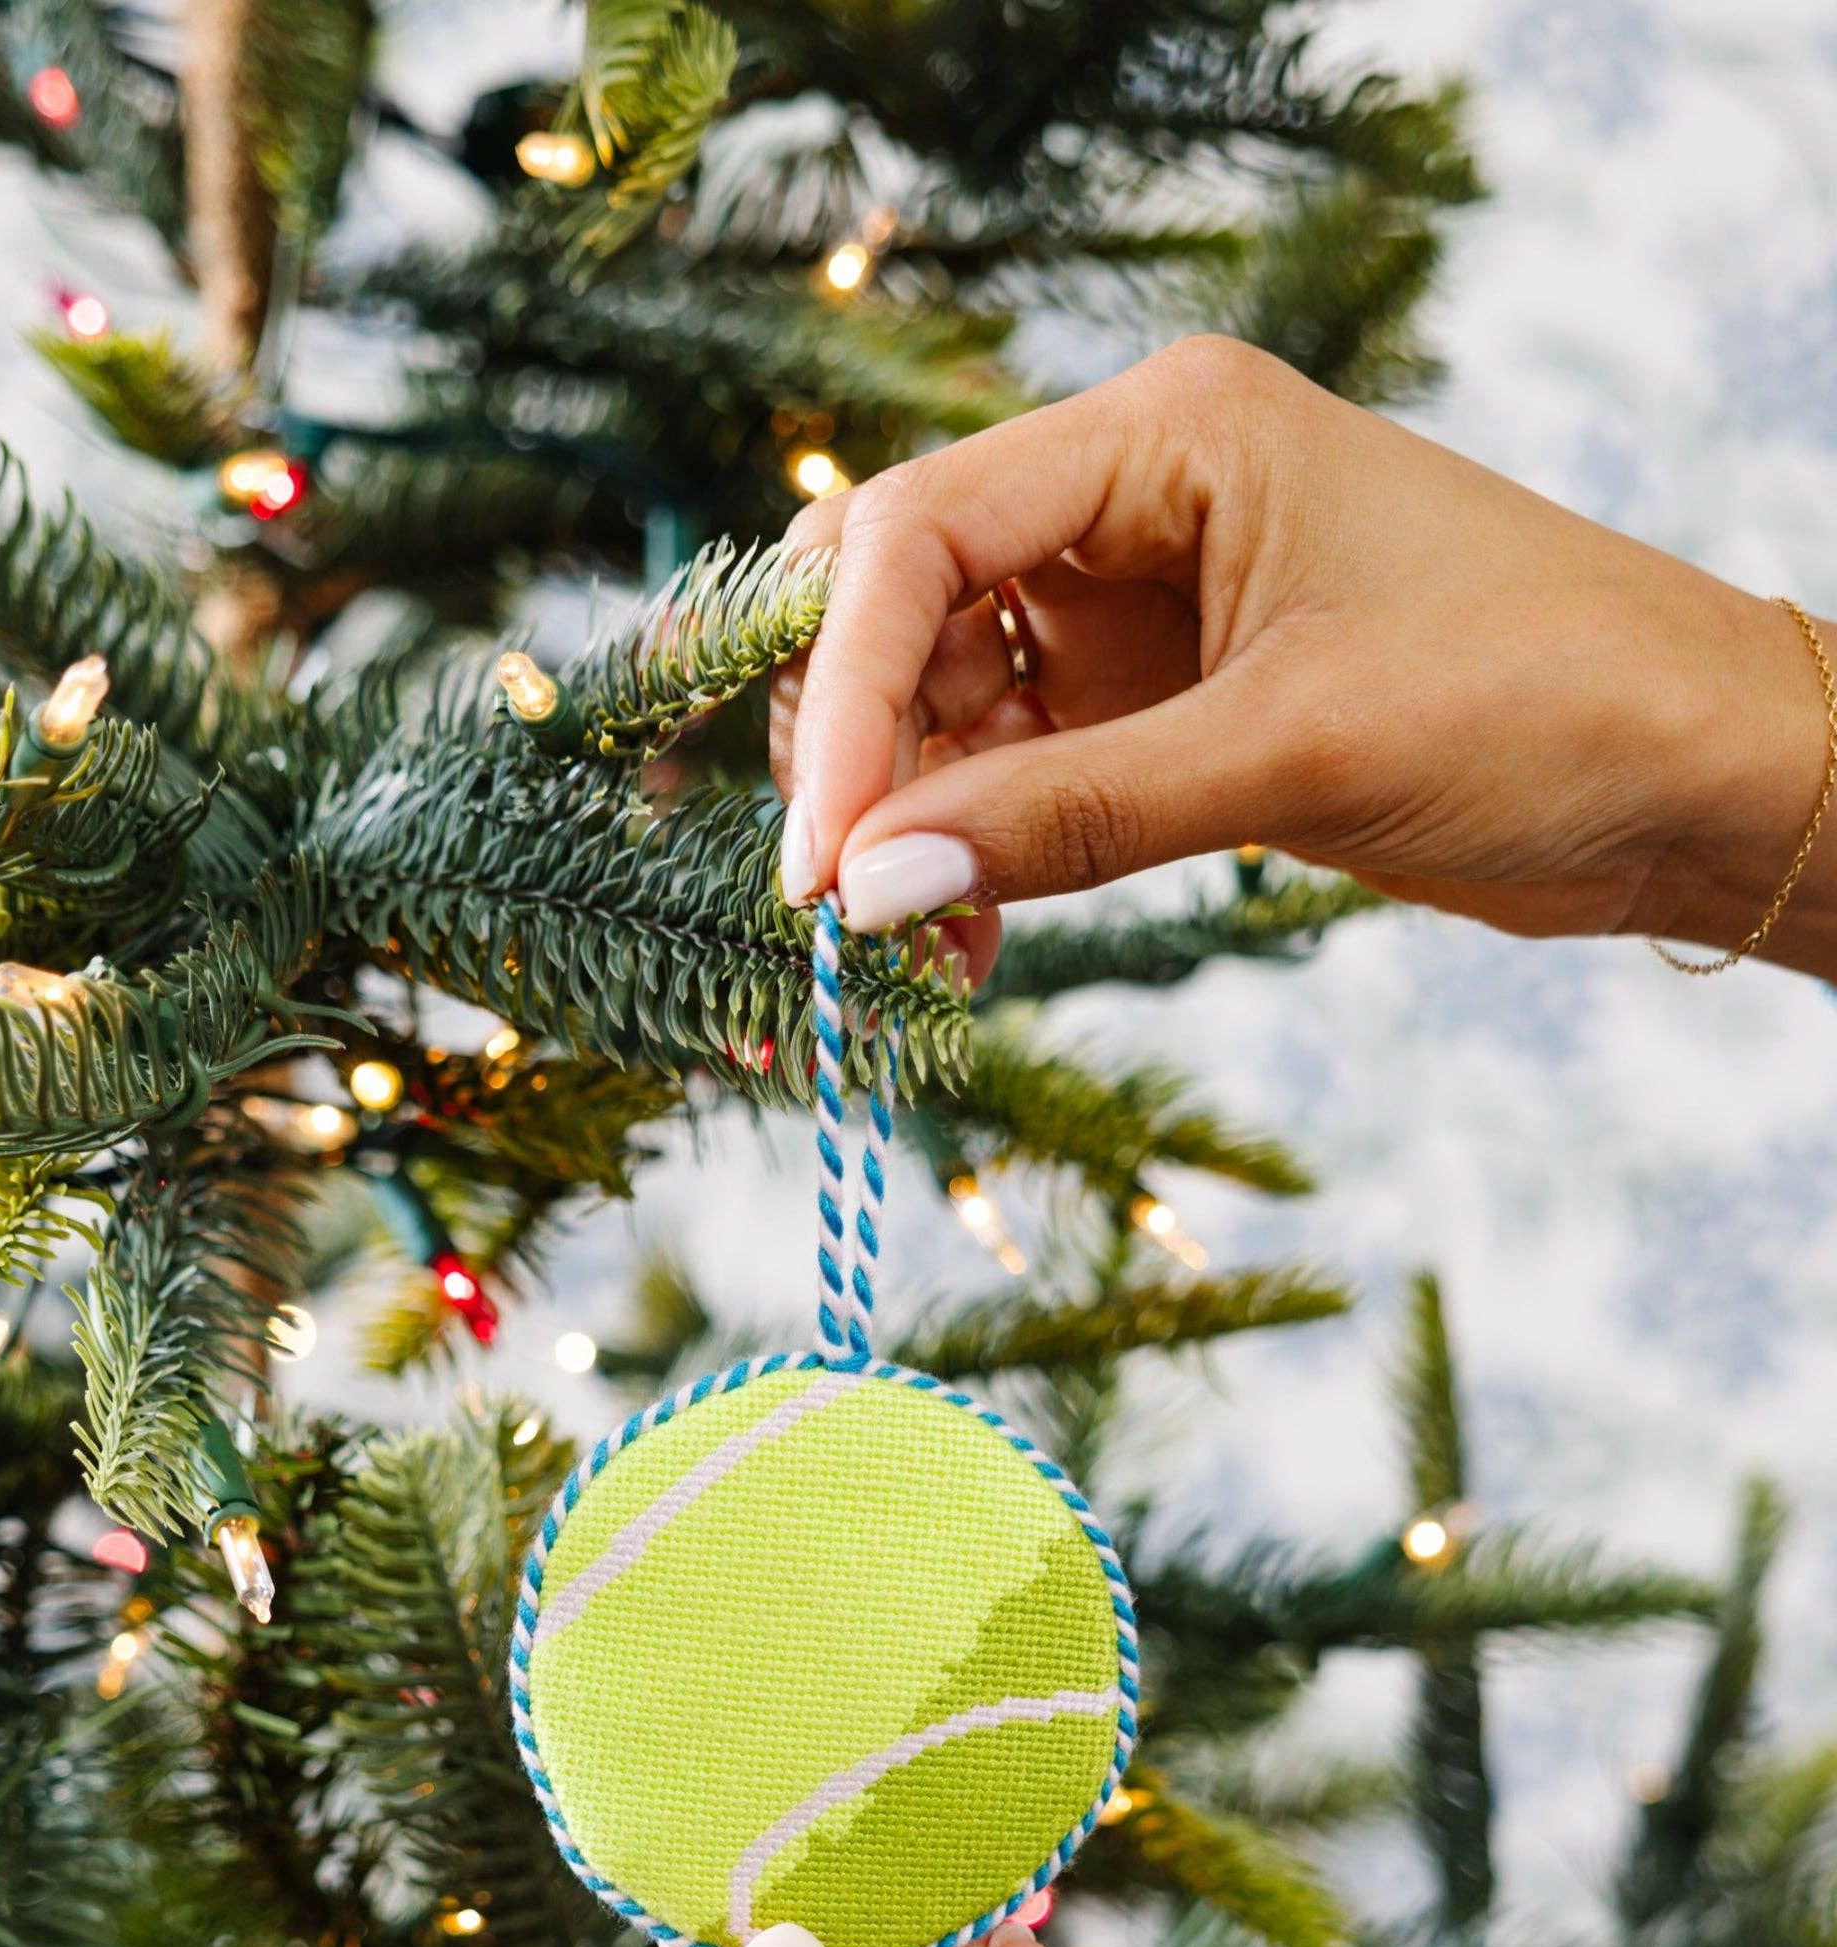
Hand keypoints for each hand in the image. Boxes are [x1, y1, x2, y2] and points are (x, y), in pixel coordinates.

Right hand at [770, 337, 1836, 976]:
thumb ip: (1072, 815)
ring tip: (917, 949)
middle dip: (864, 755)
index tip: (816, 855)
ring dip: (915, 825)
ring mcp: (1144, 610)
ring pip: (952, 707)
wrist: (1693, 778)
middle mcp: (1134, 503)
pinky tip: (969, 938)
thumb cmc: (1538, 700)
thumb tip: (868, 884)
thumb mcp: (1292, 751)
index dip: (849, 691)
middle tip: (847, 906)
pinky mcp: (1166, 709)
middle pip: (910, 610)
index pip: (925, 533)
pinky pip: (1023, 775)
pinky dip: (981, 855)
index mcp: (1166, 434)